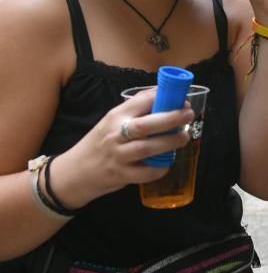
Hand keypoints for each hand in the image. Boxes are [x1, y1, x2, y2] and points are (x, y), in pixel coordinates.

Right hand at [52, 89, 193, 206]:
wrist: (73, 173)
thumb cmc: (98, 143)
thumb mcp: (110, 122)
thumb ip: (133, 112)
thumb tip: (162, 97)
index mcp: (114, 117)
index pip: (140, 102)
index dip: (162, 98)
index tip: (180, 98)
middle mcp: (115, 134)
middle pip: (146, 125)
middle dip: (170, 118)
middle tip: (188, 114)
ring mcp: (118, 156)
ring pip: (148, 148)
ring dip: (170, 142)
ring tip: (184, 137)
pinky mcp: (120, 175)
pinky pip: (145, 173)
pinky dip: (159, 168)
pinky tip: (168, 162)